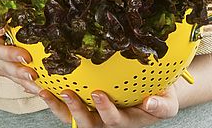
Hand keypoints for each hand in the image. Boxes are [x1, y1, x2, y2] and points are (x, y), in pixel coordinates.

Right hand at [0, 19, 39, 95]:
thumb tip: (12, 9)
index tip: (2, 27)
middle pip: (1, 55)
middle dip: (13, 57)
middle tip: (26, 58)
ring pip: (10, 71)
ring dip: (23, 76)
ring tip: (35, 78)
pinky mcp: (6, 72)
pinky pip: (17, 81)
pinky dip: (29, 87)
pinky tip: (41, 91)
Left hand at [38, 85, 178, 126]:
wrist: (153, 93)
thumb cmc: (160, 95)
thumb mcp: (168, 102)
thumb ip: (161, 105)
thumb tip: (151, 102)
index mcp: (126, 120)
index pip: (114, 119)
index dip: (105, 109)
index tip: (98, 94)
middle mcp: (107, 120)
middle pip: (88, 123)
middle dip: (76, 110)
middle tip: (67, 93)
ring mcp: (94, 115)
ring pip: (73, 118)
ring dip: (59, 106)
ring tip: (45, 92)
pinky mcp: (86, 105)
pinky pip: (67, 107)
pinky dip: (54, 100)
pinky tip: (43, 87)